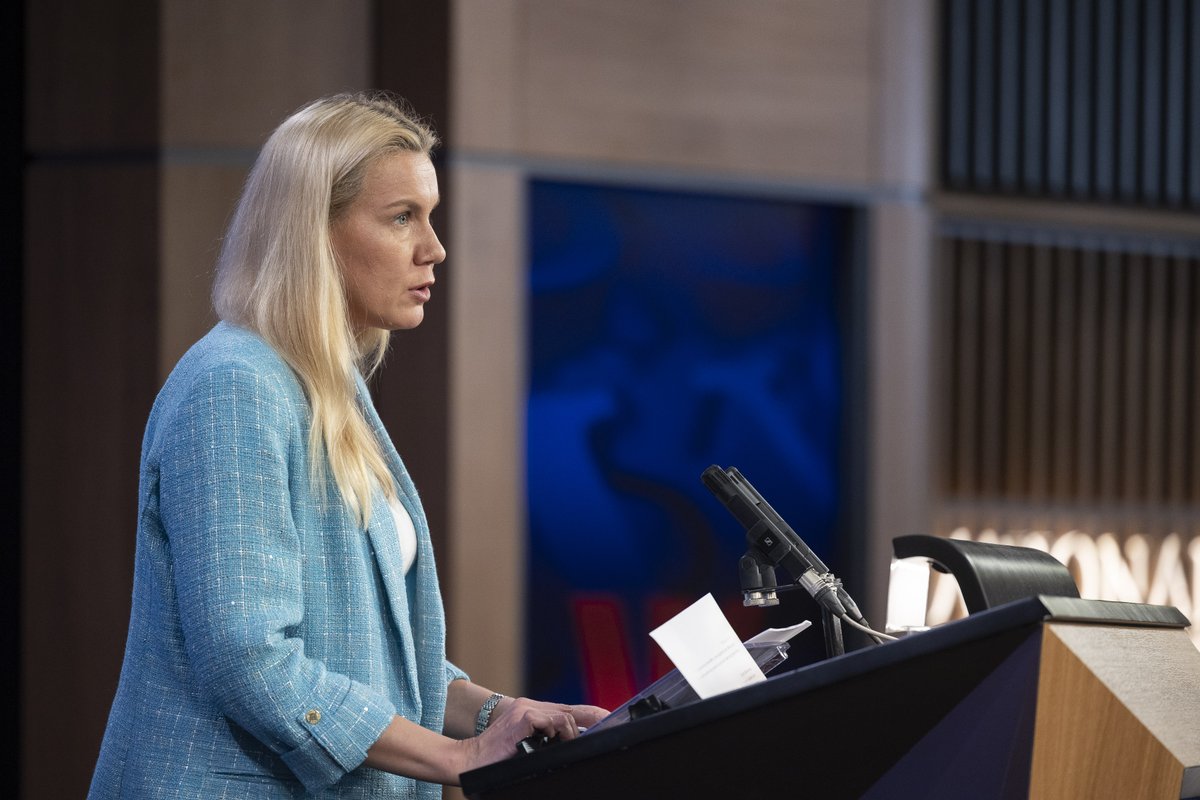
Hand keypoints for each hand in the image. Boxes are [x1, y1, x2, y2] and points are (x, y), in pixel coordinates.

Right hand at [456, 697, 609, 771]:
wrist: (469, 760)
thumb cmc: (495, 759)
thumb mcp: (523, 746)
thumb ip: (543, 741)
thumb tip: (567, 747)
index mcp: (532, 712)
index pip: (566, 710)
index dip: (590, 714)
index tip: (608, 719)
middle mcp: (530, 706)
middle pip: (571, 709)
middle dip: (594, 718)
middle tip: (609, 726)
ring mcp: (527, 709)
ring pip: (565, 716)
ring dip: (572, 734)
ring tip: (570, 747)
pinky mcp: (524, 717)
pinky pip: (553, 722)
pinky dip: (560, 733)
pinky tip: (555, 744)